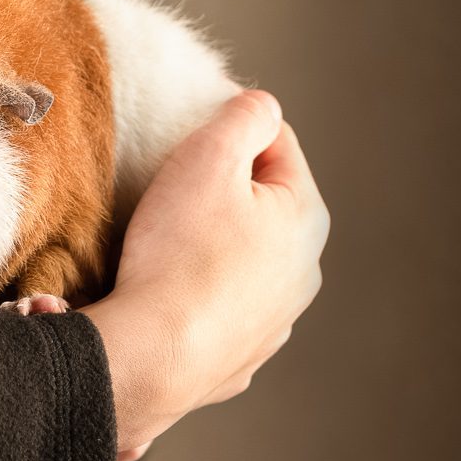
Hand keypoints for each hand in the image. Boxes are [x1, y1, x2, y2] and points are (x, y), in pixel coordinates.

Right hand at [80, 89, 329, 460]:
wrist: (154, 355)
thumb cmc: (180, 252)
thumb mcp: (210, 158)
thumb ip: (245, 116)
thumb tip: (260, 105)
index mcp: (306, 218)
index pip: (277, 142)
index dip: (230, 126)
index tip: (189, 133)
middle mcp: (304, 272)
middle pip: (262, 200)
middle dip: (221, 186)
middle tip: (173, 187)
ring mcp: (276, 320)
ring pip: (244, 253)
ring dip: (212, 238)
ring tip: (166, 240)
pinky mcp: (242, 354)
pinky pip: (220, 301)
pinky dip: (199, 288)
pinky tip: (169, 288)